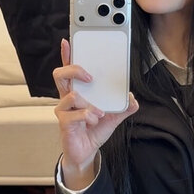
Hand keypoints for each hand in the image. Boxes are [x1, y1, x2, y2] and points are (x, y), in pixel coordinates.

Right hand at [53, 39, 138, 189]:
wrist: (87, 152)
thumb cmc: (94, 130)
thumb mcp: (113, 117)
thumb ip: (124, 107)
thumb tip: (133, 98)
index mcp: (77, 92)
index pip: (69, 69)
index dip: (66, 55)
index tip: (67, 41)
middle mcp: (67, 98)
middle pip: (60, 74)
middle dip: (75, 70)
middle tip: (90, 77)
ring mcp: (64, 110)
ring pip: (72, 95)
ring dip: (89, 104)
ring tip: (98, 113)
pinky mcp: (64, 123)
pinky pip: (75, 114)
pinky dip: (89, 116)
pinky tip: (94, 121)